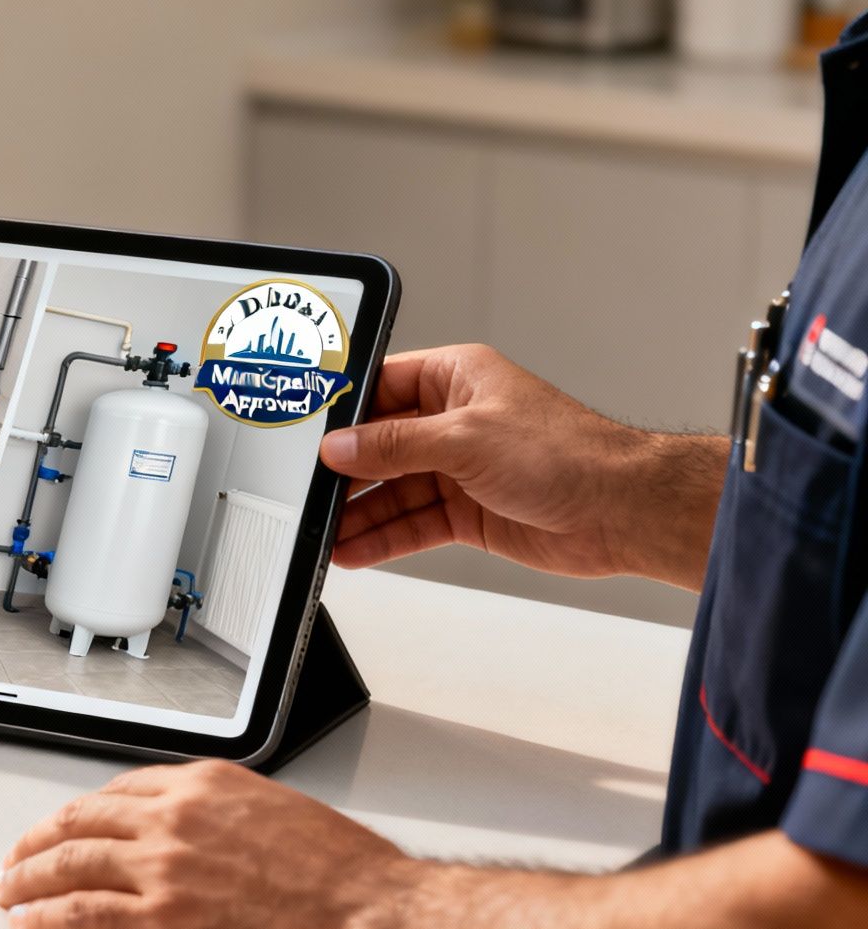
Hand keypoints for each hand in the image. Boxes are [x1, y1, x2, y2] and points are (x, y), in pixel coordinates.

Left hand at [0, 762, 412, 928]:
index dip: (83, 812)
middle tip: (18, 855)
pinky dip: (44, 919)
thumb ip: (233, 819)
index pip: (121, 790)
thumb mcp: (283, 816)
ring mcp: (162, 869)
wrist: (372, 920)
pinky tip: (30, 923)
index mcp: (206, 786)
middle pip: (81, 821)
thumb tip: (217, 838)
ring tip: (8, 890)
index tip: (68, 825)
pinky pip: (79, 916)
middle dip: (39, 840)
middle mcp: (175, 819)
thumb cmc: (350, 879)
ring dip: (27, 878)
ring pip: (68, 864)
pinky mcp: (159, 923)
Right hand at [318, 345, 724, 589]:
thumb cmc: (568, 453)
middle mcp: (454, 421)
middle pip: (380, 446)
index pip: (380, 388)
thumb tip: (341, 447)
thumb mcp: (464, 438)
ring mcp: (460, 469)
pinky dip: (384, 538)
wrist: (621, 510)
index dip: (342, 413)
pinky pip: (413, 524)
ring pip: (393, 492)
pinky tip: (354, 550)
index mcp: (455, 378)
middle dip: (345, 473)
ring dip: (359, 514)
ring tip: (323, 534)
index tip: (307, 436)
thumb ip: (394, 445)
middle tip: (307, 495)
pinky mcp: (468, 512)